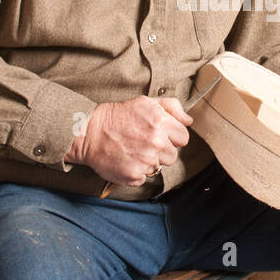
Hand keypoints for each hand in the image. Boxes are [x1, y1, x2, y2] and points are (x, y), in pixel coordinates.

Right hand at [66, 96, 191, 185]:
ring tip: (135, 150)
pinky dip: (137, 170)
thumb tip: (188, 120)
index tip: (161, 135)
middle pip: (173, 155)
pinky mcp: (135, 174)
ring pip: (160, 167)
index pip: (183, 138)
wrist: (91, 132)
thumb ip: (172, 108)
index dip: (173, 137)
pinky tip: (127, 159)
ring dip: (150, 161)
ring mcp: (146, 160)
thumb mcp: (146, 103)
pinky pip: (145, 176)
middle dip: (162, 150)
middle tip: (144, 142)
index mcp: (161, 123)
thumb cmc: (118, 116)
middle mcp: (156, 142)